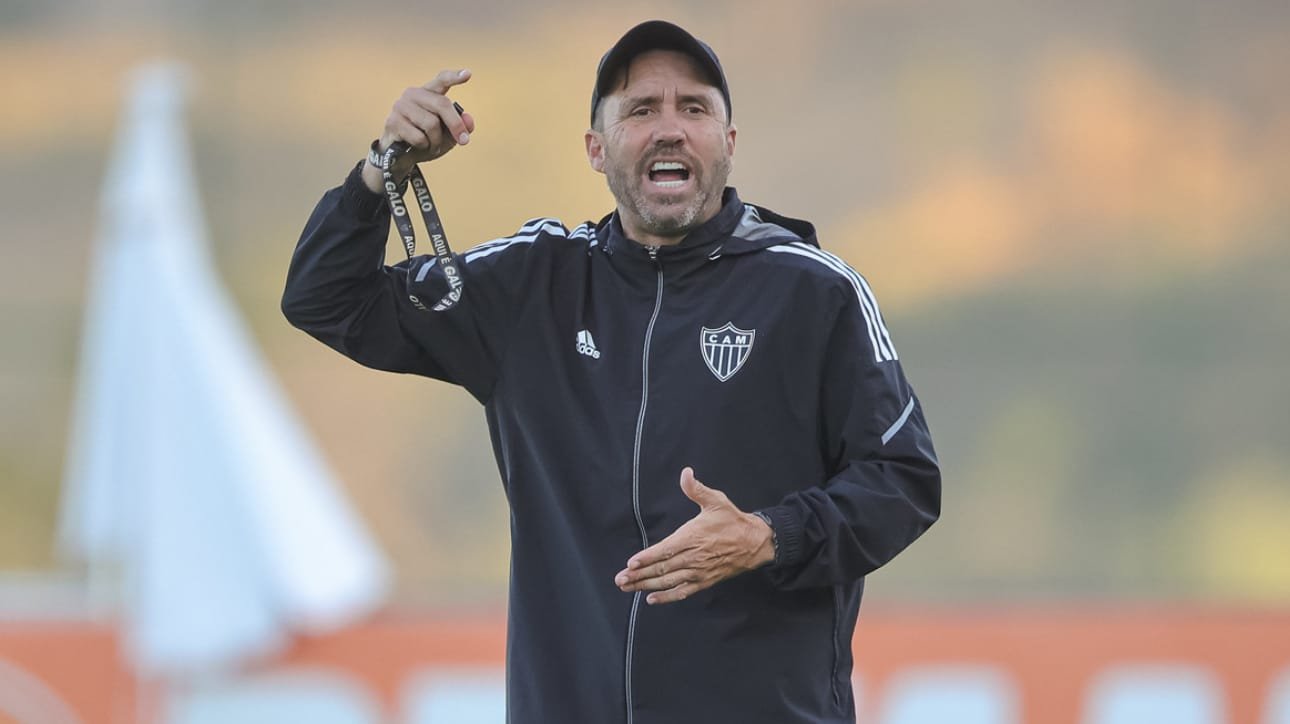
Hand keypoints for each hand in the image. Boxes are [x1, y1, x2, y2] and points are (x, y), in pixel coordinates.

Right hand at [362, 69, 476, 190]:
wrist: (400, 157)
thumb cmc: (426, 140)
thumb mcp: (448, 136)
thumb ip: (461, 127)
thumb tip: (468, 121)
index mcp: (428, 93)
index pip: (441, 80)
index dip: (454, 77)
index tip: (468, 74)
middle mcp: (413, 94)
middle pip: (442, 104)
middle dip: (456, 125)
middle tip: (464, 141)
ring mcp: (401, 105)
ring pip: (431, 123)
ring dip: (436, 141)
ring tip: (432, 145)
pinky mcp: (393, 121)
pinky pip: (419, 137)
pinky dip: (424, 146)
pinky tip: (418, 146)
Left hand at [615, 467, 774, 604]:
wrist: (754, 543)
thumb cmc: (732, 521)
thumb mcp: (716, 501)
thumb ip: (697, 489)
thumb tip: (686, 473)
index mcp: (693, 537)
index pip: (666, 550)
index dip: (648, 557)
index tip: (631, 563)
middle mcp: (693, 557)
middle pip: (662, 568)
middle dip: (639, 575)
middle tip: (620, 579)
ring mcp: (698, 571)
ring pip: (669, 581)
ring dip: (646, 586)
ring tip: (628, 588)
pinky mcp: (704, 581)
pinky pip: (682, 591)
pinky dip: (667, 597)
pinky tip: (651, 599)